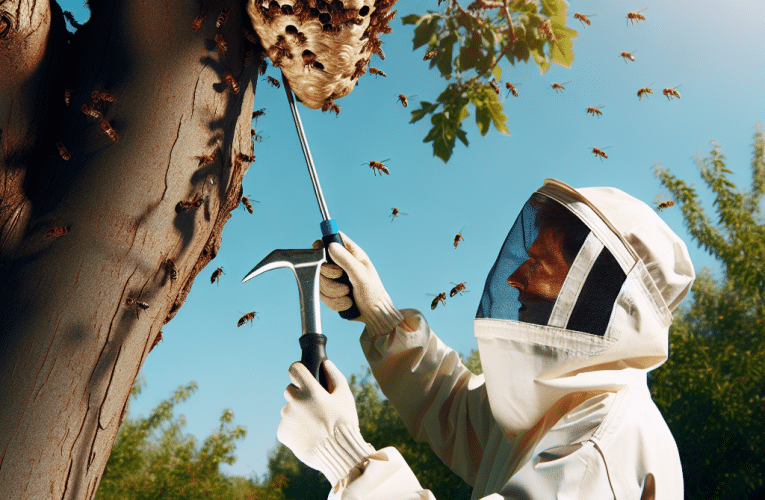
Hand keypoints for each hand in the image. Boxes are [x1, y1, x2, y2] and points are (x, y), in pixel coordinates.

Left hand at [277, 360, 375, 485]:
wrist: (339, 454)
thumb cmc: (344, 423)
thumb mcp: (345, 396)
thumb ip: (335, 376)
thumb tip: (326, 363)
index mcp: (309, 391)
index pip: (294, 369)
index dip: (300, 372)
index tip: (304, 377)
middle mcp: (294, 402)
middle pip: (290, 390)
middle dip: (300, 394)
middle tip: (314, 406)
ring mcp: (286, 418)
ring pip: (288, 408)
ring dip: (297, 412)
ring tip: (314, 424)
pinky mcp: (282, 433)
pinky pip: (286, 425)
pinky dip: (294, 427)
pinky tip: (308, 434)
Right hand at [316, 232, 403, 337]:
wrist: (374, 314)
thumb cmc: (373, 293)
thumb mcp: (360, 274)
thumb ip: (345, 260)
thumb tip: (331, 246)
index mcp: (352, 254)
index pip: (334, 239)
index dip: (323, 242)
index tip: (318, 251)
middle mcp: (342, 264)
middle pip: (321, 263)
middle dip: (329, 277)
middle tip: (344, 283)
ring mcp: (336, 278)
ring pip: (320, 281)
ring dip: (333, 292)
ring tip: (348, 296)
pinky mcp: (332, 291)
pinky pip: (323, 294)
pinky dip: (334, 301)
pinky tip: (346, 303)